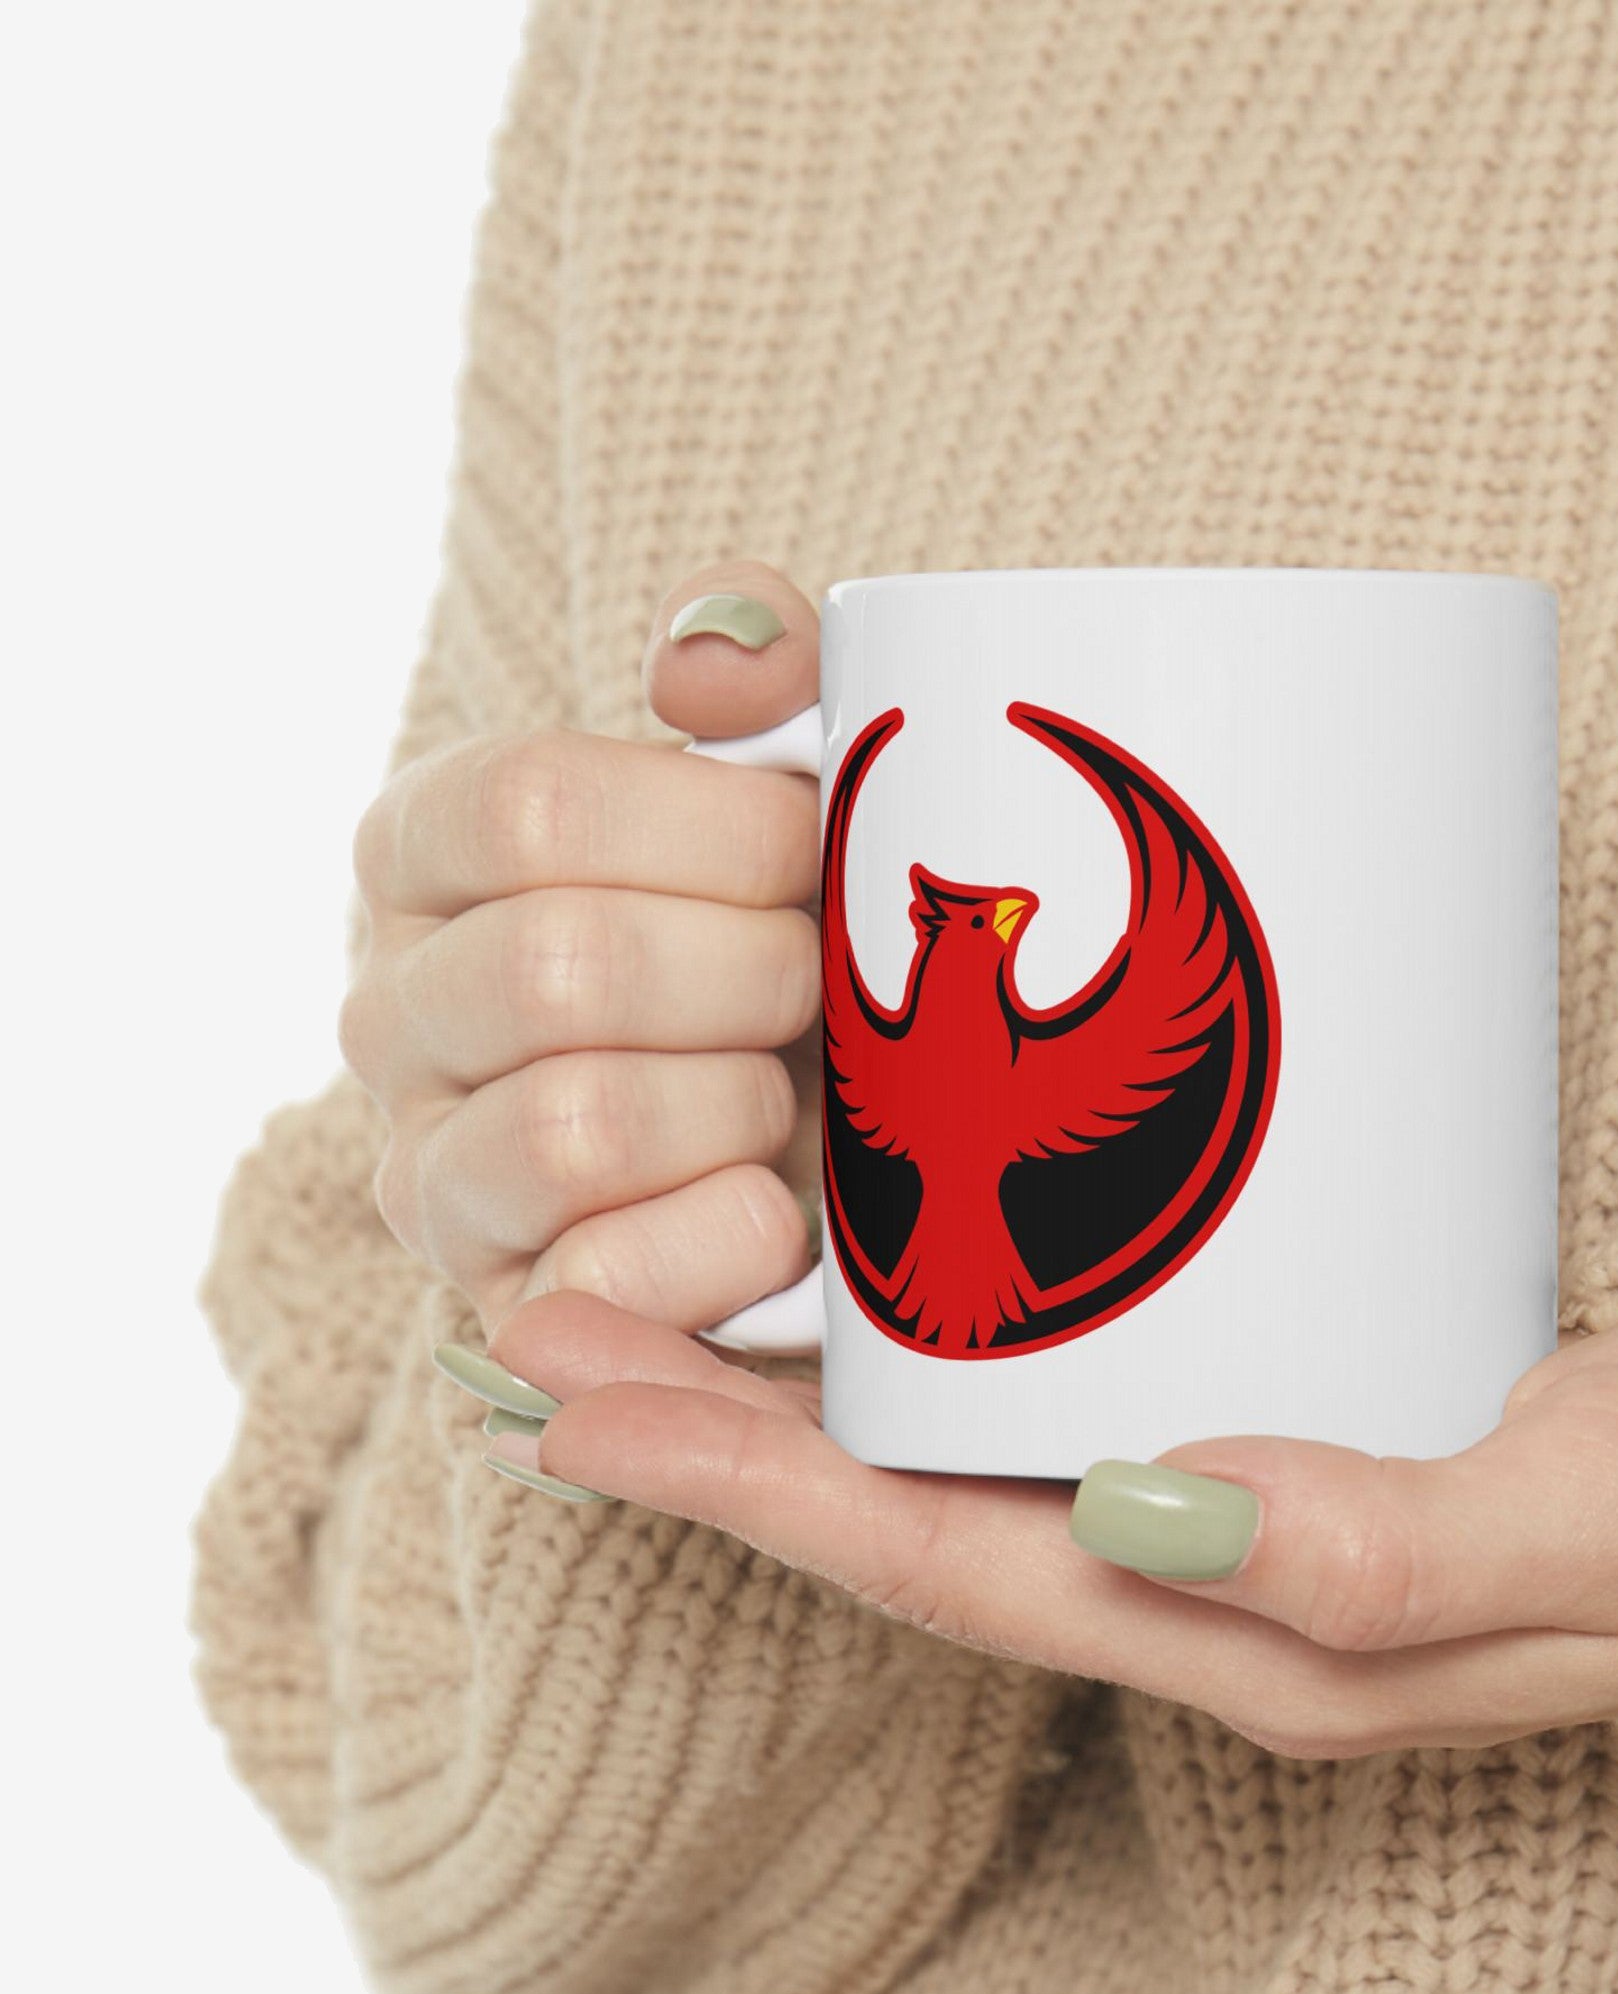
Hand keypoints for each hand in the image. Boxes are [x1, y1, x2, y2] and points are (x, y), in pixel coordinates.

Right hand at [341, 562, 827, 1337]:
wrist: (830, 1138)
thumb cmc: (790, 937)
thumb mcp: (787, 782)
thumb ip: (758, 669)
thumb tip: (706, 664)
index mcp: (426, 851)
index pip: (530, 806)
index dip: (716, 830)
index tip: (809, 849)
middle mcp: (391, 1010)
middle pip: (561, 969)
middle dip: (751, 976)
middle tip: (819, 985)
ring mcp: (430, 1174)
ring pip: (575, 1126)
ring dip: (740, 1106)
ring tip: (786, 1095)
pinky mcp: (505, 1309)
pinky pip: (607, 1277)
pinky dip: (733, 1236)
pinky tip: (780, 1208)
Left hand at [473, 1284, 1617, 1756]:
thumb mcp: (1593, 1519)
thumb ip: (1387, 1546)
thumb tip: (1155, 1515)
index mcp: (1255, 1637)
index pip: (948, 1569)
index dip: (753, 1492)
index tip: (577, 1399)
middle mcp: (1214, 1580)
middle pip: (916, 1514)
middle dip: (721, 1431)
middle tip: (546, 1316)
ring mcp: (1242, 1500)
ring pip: (976, 1451)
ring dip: (808, 1376)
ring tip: (656, 1269)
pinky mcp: (1290, 1403)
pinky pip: (1074, 1384)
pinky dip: (950, 1327)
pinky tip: (897, 1242)